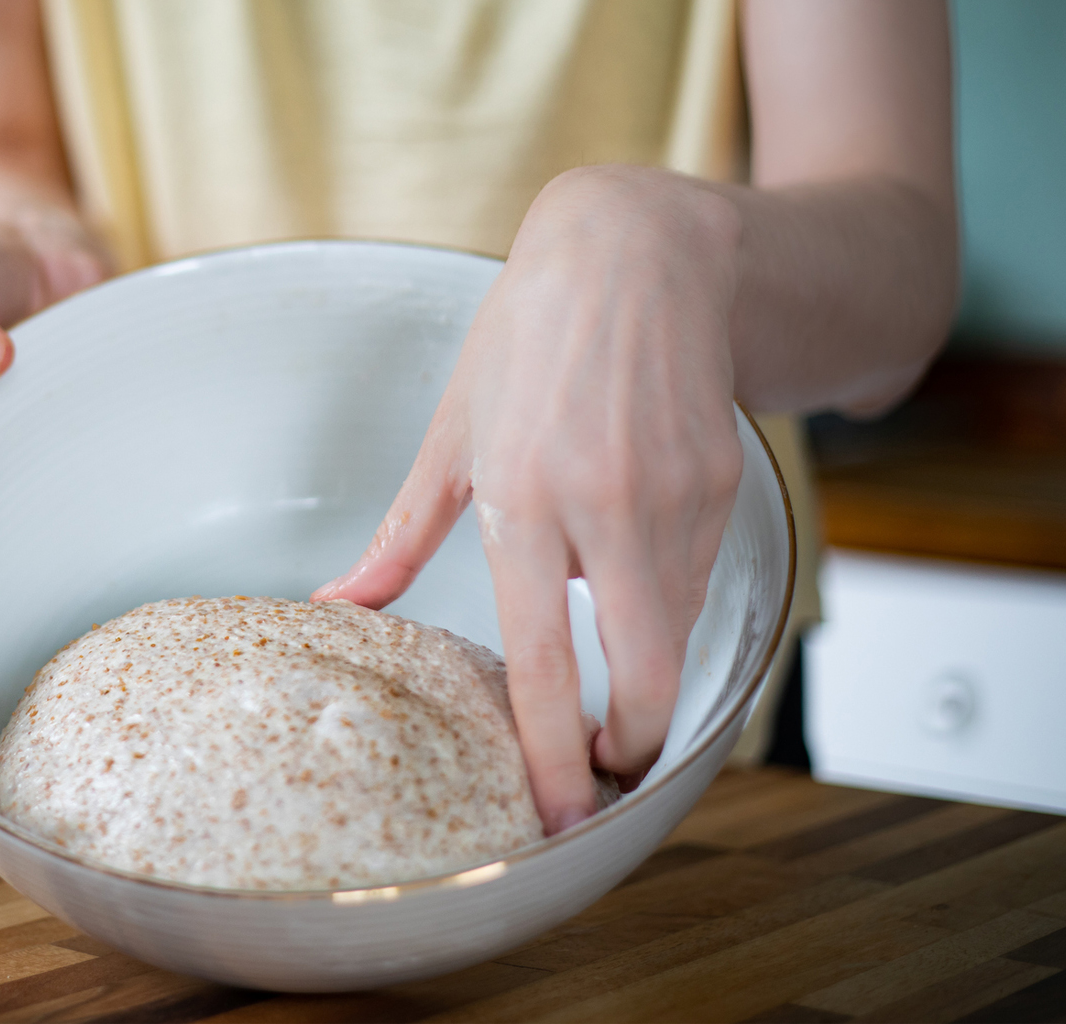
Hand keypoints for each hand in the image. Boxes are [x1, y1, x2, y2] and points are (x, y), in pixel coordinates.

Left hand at [314, 165, 745, 833]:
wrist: (637, 253)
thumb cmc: (527, 341)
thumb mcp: (453, 433)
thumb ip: (404, 536)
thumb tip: (343, 606)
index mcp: (524, 501)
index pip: (546, 659)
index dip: (554, 752)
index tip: (557, 813)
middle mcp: (608, 507)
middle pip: (643, 673)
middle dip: (630, 744)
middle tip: (603, 768)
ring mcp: (676, 496)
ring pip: (675, 629)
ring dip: (645, 661)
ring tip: (608, 639)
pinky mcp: (722, 482)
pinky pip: (697, 575)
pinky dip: (667, 592)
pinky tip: (634, 552)